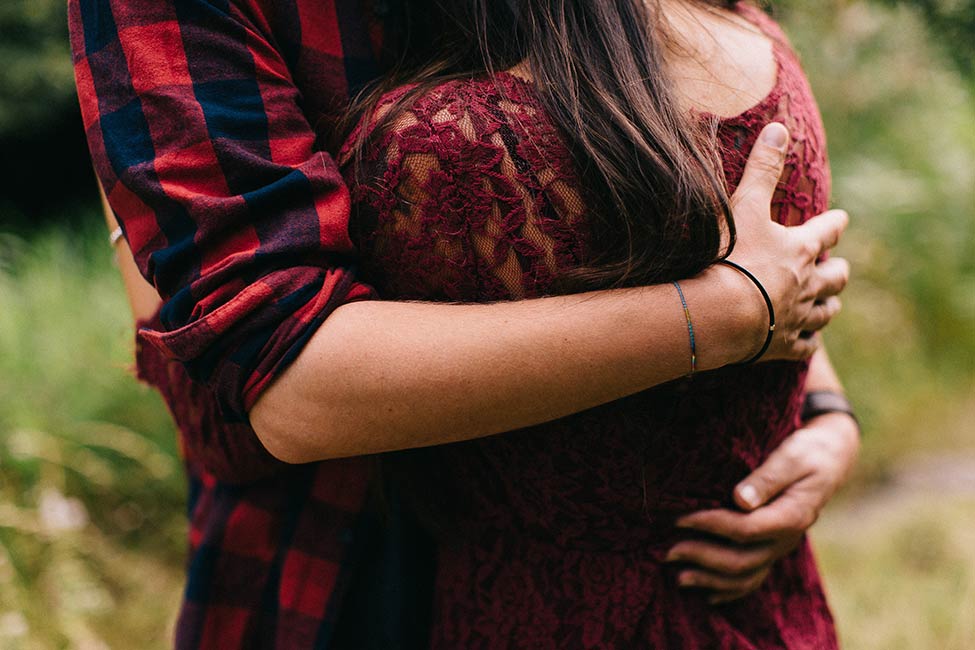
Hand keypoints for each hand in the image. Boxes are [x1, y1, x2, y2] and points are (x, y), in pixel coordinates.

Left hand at [665, 412, 859, 603]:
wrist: (829, 460)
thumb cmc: (807, 452)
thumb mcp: (792, 457)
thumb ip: (767, 477)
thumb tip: (741, 499)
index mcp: (791, 516)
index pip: (745, 529)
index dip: (710, 526)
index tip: (680, 519)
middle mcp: (786, 539)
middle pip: (742, 560)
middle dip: (703, 558)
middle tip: (669, 551)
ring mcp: (779, 548)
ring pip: (746, 577)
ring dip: (711, 581)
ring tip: (678, 578)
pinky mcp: (772, 549)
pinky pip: (753, 578)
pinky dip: (729, 590)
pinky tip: (706, 594)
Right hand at [721, 122, 850, 361]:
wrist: (719, 314)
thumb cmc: (729, 257)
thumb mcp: (743, 205)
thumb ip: (762, 168)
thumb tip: (779, 127)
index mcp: (800, 249)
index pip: (828, 231)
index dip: (835, 224)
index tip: (841, 219)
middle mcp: (807, 284)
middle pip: (836, 276)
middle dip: (838, 270)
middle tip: (838, 268)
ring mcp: (797, 317)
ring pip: (826, 311)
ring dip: (829, 305)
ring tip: (829, 303)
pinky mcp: (782, 346)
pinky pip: (807, 346)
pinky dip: (809, 341)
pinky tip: (807, 341)